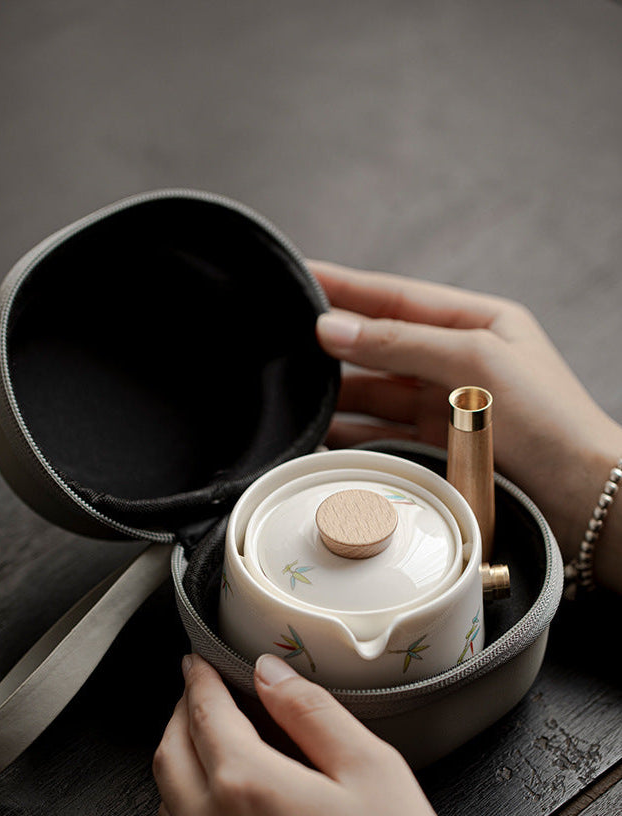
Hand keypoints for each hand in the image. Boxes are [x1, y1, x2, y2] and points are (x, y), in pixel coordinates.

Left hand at [153, 653, 522, 815]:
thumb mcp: (372, 770)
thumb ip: (312, 711)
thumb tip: (270, 674)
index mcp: (247, 787)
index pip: (203, 713)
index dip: (200, 680)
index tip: (198, 665)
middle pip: (170, 756)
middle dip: (179, 717)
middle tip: (197, 698)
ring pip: (167, 808)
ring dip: (179, 768)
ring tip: (208, 751)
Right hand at [312, 261, 621, 591]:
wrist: (579, 496)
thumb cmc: (550, 421)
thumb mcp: (475, 362)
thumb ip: (401, 343)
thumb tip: (333, 328)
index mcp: (475, 324)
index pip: (396, 297)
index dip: (345, 287)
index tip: (298, 274)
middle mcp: (456, 362)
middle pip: (380, 347)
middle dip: (334, 346)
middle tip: (281, 342)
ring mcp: (445, 408)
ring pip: (375, 396)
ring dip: (337, 396)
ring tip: (294, 395)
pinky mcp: (438, 449)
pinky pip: (382, 436)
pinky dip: (352, 437)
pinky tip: (323, 435)